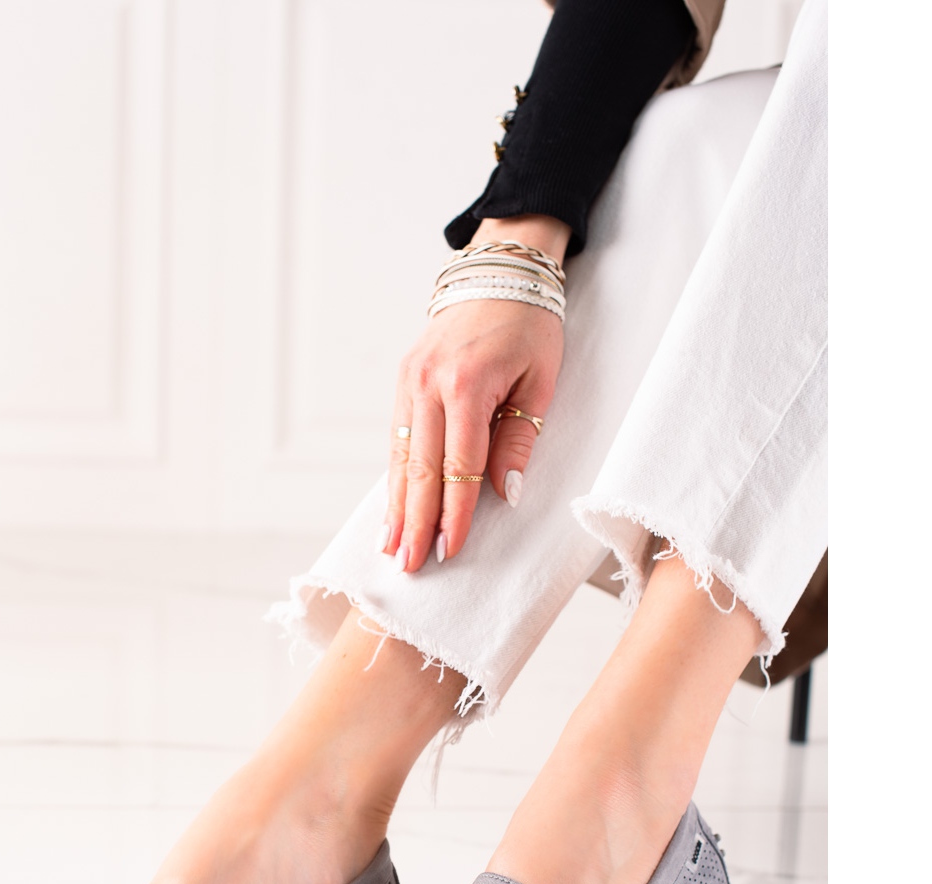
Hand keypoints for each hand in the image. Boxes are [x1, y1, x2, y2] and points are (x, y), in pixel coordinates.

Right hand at [379, 217, 569, 571]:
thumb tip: (506, 493)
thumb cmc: (529, 325)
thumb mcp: (541, 379)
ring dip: (396, 506)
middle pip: (420, 469)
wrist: (498, 271)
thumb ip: (520, 436)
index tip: (450, 550)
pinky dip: (393, 476)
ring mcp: (409, 381)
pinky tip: (390, 506)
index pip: (460, 466)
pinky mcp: (402, 380)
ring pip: (400, 458)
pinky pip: (396, 439)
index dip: (455, 513)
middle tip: (408, 565)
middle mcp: (429, 384)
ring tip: (390, 547)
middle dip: (415, 522)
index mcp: (468, 384)